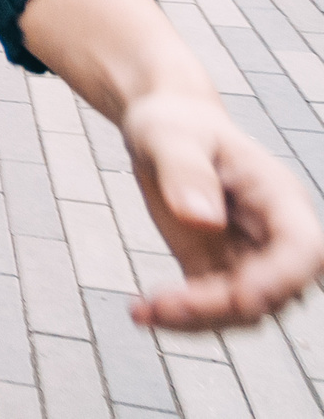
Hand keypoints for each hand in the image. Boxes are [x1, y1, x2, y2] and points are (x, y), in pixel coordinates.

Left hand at [122, 88, 323, 329]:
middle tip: (162, 304)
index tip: (241, 298)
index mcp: (278, 197)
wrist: (165, 129)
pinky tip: (140, 313)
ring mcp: (250, 258)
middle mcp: (274, 235)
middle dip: (222, 307)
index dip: (281, 279)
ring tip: (143, 311)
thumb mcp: (169, 136)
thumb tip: (203, 219)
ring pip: (243, 312)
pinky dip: (178, 317)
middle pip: (272, 292)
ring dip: (197, 321)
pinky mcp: (219, 272)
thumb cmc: (175, 123)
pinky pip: (211, 309)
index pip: (304, 248)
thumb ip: (185, 172)